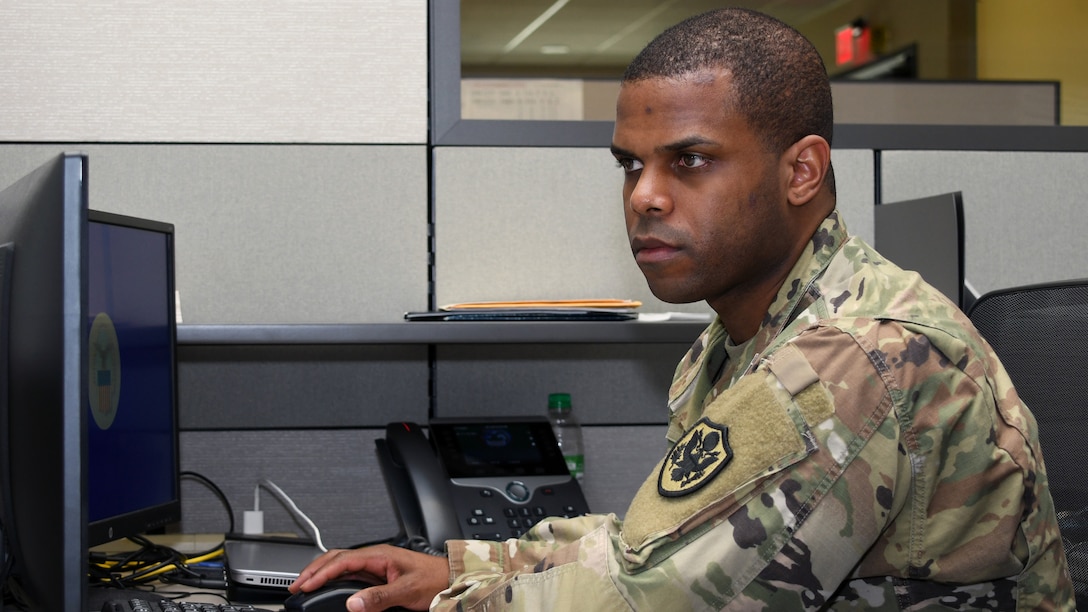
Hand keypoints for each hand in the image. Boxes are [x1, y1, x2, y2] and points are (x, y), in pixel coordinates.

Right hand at [288, 544, 448, 610]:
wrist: (451, 580)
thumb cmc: (434, 579)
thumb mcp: (407, 590)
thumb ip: (379, 597)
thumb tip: (353, 603)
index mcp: (379, 554)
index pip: (342, 560)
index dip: (321, 572)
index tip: (305, 584)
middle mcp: (375, 557)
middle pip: (336, 559)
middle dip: (313, 570)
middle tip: (296, 585)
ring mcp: (375, 566)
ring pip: (341, 566)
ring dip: (321, 574)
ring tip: (305, 586)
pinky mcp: (378, 576)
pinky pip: (350, 576)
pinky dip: (333, 580)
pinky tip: (327, 587)